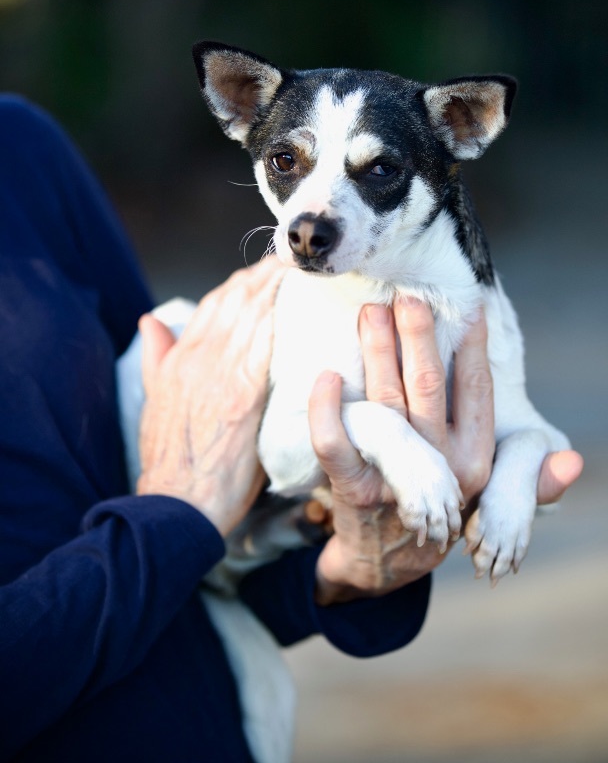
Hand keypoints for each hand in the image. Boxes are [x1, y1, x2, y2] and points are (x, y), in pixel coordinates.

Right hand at [136, 258, 284, 536]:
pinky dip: (278, 319)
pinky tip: (298, 304)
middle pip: (234, 301)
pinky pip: (263, 345)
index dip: (240, 284)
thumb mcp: (153, 400)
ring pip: (249, 314)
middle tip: (289, 261)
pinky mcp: (242, 396)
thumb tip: (152, 321)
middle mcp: (198, 358)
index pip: (214, 305)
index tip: (262, 272)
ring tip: (298, 270)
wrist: (174, 504)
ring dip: (274, 287)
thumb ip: (157, 357)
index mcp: (179, 359)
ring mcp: (220, 374)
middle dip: (262, 276)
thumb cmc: (170, 461)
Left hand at [309, 299, 582, 602]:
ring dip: (378, 352)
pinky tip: (325, 376)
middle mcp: (441, 466)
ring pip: (387, 402)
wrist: (384, 566)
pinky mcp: (354, 491)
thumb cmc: (438, 512)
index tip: (468, 304)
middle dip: (419, 336)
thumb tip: (575, 461)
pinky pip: (336, 445)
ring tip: (372, 312)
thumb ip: (531, 477)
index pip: (476, 391)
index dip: (473, 345)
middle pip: (428, 387)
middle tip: (408, 295)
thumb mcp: (488, 499)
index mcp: (476, 461)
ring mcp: (398, 479)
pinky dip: (327, 410)